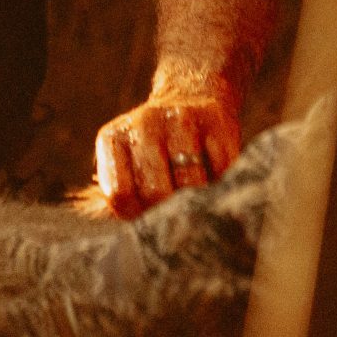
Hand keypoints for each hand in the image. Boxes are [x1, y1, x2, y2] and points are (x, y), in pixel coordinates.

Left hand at [93, 80, 240, 218]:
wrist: (191, 93)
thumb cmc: (156, 146)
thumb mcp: (128, 162)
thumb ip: (125, 197)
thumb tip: (132, 243)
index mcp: (113, 138)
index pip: (120, 194)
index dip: (137, 217)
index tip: (148, 219)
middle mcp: (143, 124)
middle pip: (156, 192)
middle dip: (168, 213)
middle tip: (177, 215)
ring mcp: (181, 118)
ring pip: (192, 184)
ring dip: (198, 199)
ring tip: (197, 196)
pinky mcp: (215, 118)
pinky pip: (222, 169)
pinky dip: (221, 180)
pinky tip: (215, 173)